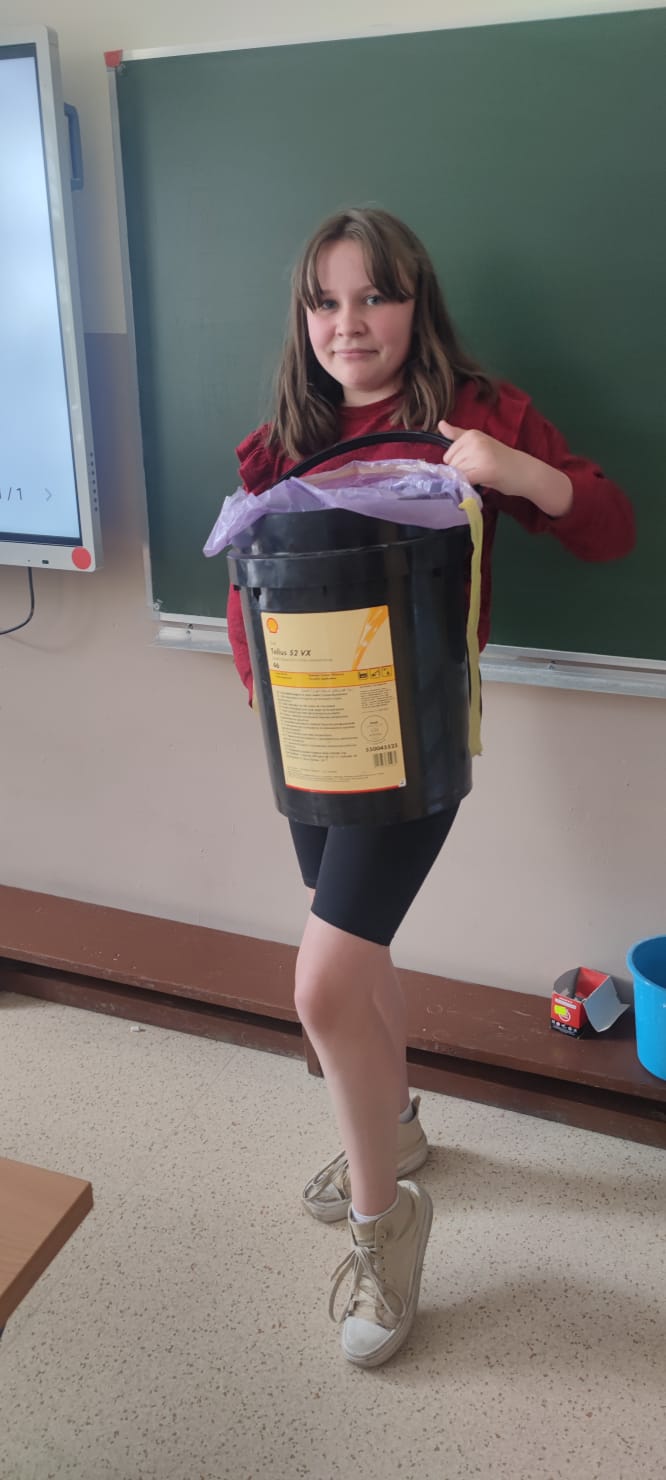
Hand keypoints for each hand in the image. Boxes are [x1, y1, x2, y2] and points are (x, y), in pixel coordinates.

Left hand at [438, 419, 573, 514]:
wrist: (525, 471)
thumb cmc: (500, 459)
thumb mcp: (478, 443)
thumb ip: (458, 436)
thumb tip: (440, 424)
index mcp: (471, 434)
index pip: (448, 456)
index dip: (459, 464)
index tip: (476, 463)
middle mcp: (474, 441)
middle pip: (451, 465)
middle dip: (462, 472)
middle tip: (482, 470)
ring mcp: (480, 454)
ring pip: (457, 474)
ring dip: (467, 479)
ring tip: (485, 474)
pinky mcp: (485, 469)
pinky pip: (464, 480)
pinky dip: (467, 486)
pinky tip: (480, 483)